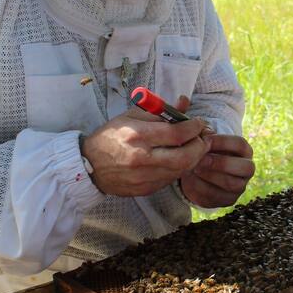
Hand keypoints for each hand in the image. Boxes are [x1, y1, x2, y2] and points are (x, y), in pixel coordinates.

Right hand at [81, 105, 210, 196]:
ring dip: (194, 158)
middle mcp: (142, 159)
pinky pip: (171, 179)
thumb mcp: (132, 116)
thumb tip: (185, 102)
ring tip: (196, 147)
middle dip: (200, 146)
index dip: (194, 127)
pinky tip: (181, 159)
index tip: (199, 122)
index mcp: (137, 136)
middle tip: (204, 137)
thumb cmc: (111, 136)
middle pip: (185, 157)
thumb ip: (160, 110)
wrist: (88, 165)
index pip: (176, 134)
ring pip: (181, 170)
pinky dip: (181, 168)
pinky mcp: (146, 189)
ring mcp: (144, 177)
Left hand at [180, 134, 254, 207]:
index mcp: (245, 151)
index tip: (204, 141)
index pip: (240, 144)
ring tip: (194, 169)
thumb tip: (202, 136)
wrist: (199, 172)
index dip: (222, 142)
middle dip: (221, 163)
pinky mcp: (228, 200)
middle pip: (245, 167)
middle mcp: (247, 170)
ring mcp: (240, 187)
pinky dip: (202, 188)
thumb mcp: (206, 141)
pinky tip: (190, 180)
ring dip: (211, 176)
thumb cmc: (205, 151)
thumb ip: (205, 136)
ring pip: (232, 184)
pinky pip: (218, 197)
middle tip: (201, 160)